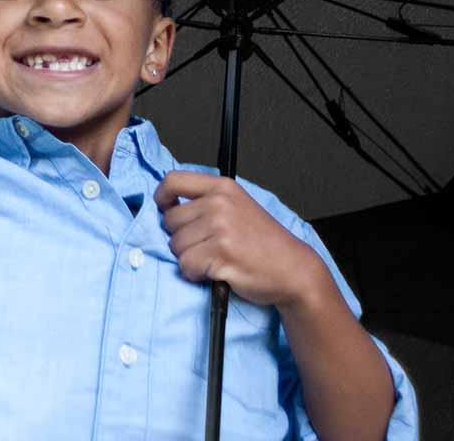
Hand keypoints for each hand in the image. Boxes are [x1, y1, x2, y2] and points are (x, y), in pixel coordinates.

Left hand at [154, 170, 322, 311]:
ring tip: (212, 259)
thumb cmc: (264, 241)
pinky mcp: (220, 254)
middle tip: (202, 246)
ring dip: (188, 258)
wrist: (292, 268)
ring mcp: (220, 228)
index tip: (164, 208)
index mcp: (222, 187)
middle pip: (169, 220)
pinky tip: (214, 271)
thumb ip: (207, 201)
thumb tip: (168, 207)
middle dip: (180, 238)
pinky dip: (195, 274)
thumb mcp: (238, 206)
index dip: (161, 197)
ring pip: (176, 245)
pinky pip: (186, 265)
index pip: (173, 180)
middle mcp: (219, 203)